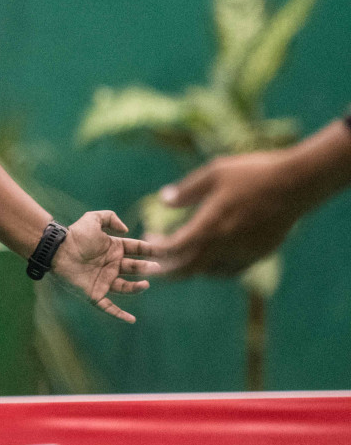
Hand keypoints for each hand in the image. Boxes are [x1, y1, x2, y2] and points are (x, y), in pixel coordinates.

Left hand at [50, 211, 158, 323]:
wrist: (57, 251)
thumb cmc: (74, 235)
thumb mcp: (92, 219)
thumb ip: (109, 217)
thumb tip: (125, 230)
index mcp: (113, 249)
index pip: (135, 249)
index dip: (148, 250)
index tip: (159, 251)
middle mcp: (110, 265)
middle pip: (134, 268)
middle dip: (146, 268)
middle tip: (156, 268)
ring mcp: (103, 280)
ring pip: (126, 287)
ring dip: (137, 287)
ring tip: (145, 284)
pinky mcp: (94, 293)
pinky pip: (108, 307)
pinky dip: (119, 314)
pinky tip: (131, 320)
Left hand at [153, 152, 302, 278]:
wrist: (296, 183)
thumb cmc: (253, 174)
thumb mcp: (214, 173)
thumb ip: (187, 190)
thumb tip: (164, 201)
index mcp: (210, 226)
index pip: (174, 249)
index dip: (157, 249)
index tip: (149, 240)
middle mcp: (225, 245)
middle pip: (189, 269)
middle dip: (169, 269)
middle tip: (155, 263)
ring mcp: (244, 252)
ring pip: (210, 271)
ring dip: (192, 266)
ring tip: (180, 253)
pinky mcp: (260, 254)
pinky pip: (231, 269)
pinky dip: (214, 266)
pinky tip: (210, 254)